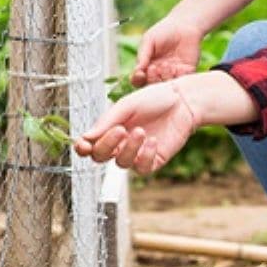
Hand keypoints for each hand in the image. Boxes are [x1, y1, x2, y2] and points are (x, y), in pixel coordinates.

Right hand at [73, 80, 199, 174]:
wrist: (183, 100)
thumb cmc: (154, 98)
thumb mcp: (127, 105)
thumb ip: (107, 121)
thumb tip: (86, 137)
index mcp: (110, 128)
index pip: (90, 145)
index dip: (83, 148)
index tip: (84, 144)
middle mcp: (121, 143)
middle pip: (101, 156)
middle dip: (106, 145)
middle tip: (120, 130)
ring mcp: (137, 153)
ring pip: (121, 163)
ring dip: (129, 148)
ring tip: (141, 131)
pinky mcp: (153, 160)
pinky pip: (142, 168)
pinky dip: (145, 156)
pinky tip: (153, 141)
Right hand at [132, 16, 203, 85]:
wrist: (184, 24)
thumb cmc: (164, 31)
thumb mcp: (149, 40)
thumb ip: (143, 55)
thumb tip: (137, 70)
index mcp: (147, 66)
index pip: (139, 79)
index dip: (138, 79)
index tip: (140, 73)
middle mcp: (160, 73)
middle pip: (152, 85)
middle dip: (152, 79)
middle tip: (154, 67)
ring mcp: (173, 73)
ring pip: (167, 85)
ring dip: (165, 77)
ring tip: (166, 64)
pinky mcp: (187, 71)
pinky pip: (183, 80)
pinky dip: (180, 76)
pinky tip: (178, 67)